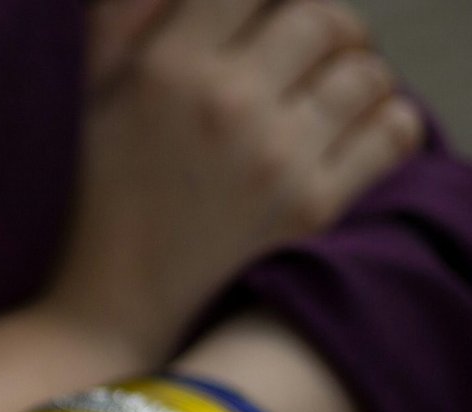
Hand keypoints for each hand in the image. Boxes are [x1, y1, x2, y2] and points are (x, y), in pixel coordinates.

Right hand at [50, 0, 423, 358]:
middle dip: (320, 31)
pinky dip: (383, 122)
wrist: (107, 311)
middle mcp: (227, 103)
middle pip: (322, 18)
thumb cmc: (94, 199)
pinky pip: (391, 131)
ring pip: (365, 72)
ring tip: (323, 99)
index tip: (256, 25)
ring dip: (352, 76)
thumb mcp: (90, 94)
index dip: (263, 4)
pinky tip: (347, 134)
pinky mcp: (312, 207)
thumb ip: (125, 16)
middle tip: (303, 57)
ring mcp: (277, 157)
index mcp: (166, 67)